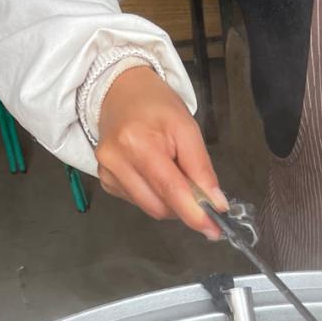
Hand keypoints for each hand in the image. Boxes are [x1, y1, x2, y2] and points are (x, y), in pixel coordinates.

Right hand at [95, 66, 226, 236]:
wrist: (120, 90)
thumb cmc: (156, 105)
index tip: (214, 230)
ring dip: (169, 202)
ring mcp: (107, 172)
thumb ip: (202, 168)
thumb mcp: (187, 128)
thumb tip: (216, 204)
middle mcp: (116, 161)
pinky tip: (153, 173)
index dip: (195, 214)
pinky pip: (137, 202)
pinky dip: (153, 195)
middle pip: (160, 206)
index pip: (171, 190)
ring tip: (172, 173)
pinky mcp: (105, 180)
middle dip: (183, 206)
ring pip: (149, 208)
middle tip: (196, 189)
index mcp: (139, 143)